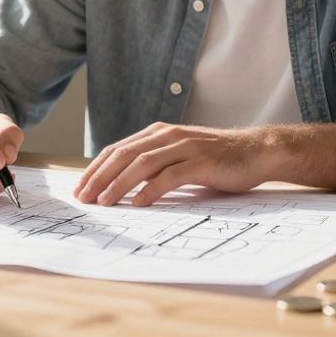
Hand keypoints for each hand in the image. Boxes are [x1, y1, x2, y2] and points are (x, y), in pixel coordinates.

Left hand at [72, 122, 276, 206]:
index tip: (80, 188)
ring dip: (119, 184)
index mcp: (157, 133)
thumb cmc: (215, 159)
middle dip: (100, 177)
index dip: (95, 169)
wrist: (255, 151)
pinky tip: (138, 203)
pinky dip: (151, 190)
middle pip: (124, 155)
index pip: (117, 149)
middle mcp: (167, 135)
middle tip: (83, 198)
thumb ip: (154, 164)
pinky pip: (170, 176)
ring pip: (142, 164)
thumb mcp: (178, 156)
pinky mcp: (201, 162)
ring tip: (104, 202)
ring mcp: (184, 146)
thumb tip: (122, 185)